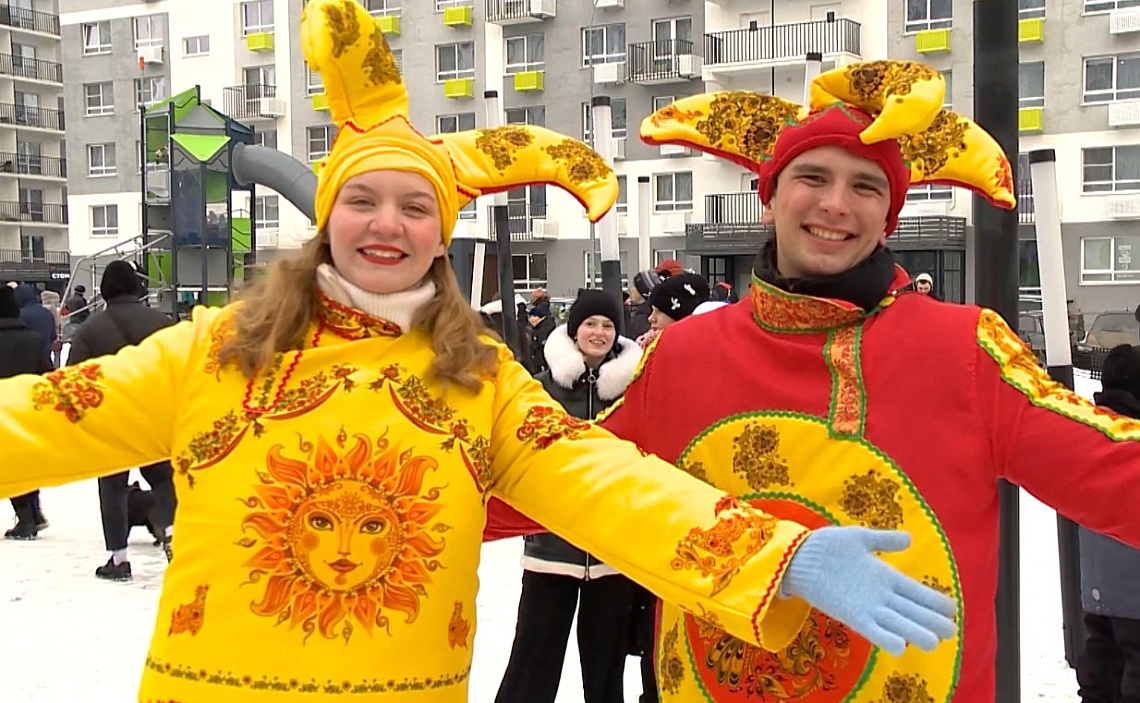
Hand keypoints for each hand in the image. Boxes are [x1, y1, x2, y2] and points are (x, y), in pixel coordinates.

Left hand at [781, 527, 956, 656]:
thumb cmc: (827, 545)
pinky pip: (872, 630)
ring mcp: (866, 606)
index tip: (952, 609)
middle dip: (931, 621)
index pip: (915, 591)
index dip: (933, 601)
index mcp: (885, 576)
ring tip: (934, 643)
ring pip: (897, 623)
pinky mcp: (850, 615)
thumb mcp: (859, 538)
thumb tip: (909, 539)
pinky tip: (900, 647)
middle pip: (911, 610)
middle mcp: (879, 595)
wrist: (798, 555)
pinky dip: (885, 638)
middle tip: (951, 631)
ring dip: (913, 632)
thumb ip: (883, 540)